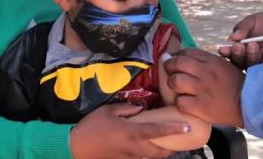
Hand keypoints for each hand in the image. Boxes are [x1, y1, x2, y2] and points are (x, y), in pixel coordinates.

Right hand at [70, 103, 188, 158]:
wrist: (75, 147)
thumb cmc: (92, 126)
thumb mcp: (108, 111)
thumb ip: (127, 108)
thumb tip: (141, 108)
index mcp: (130, 132)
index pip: (156, 131)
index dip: (173, 130)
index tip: (187, 127)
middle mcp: (133, 147)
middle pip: (159, 151)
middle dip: (172, 147)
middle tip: (181, 138)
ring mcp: (129, 157)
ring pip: (152, 158)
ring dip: (162, 153)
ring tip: (169, 145)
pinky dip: (150, 156)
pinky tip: (151, 150)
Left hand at [164, 49, 245, 127]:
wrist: (248, 104)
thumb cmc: (235, 84)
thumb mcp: (223, 65)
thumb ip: (205, 61)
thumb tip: (184, 57)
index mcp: (211, 60)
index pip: (186, 52)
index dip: (177, 55)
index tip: (176, 60)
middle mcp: (205, 72)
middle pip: (176, 63)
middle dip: (168, 67)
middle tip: (169, 72)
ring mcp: (202, 90)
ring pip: (174, 81)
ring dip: (172, 84)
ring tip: (175, 88)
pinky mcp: (200, 107)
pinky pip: (179, 102)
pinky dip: (179, 102)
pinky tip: (184, 102)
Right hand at [218, 9, 262, 68]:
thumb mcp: (252, 21)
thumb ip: (242, 28)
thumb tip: (233, 37)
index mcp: (239, 46)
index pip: (229, 53)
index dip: (226, 52)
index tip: (224, 49)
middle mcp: (247, 57)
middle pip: (238, 63)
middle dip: (237, 55)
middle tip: (239, 46)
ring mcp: (260, 62)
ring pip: (250, 67)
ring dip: (250, 57)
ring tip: (254, 45)